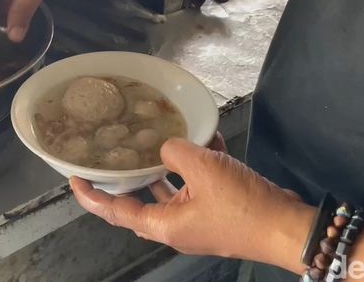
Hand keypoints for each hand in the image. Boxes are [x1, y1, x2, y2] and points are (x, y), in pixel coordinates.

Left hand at [70, 136, 313, 273]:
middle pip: (141, 201)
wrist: (288, 227)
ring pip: (172, 190)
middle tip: (115, 153)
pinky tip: (204, 137)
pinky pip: (199, 185)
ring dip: (167, 165)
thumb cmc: (240, 204)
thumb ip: (175, 152)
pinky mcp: (219, 210)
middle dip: (129, 177)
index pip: (116, 212)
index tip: (75, 178)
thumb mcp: (203, 169)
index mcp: (164, 224)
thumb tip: (167, 147)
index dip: (92, 197)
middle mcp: (176, 225)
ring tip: (159, 136)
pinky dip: (198, 164)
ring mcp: (199, 219)